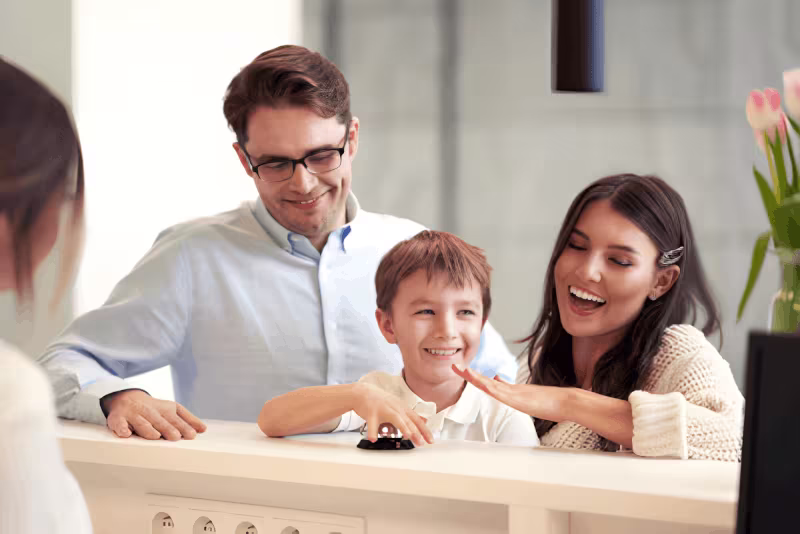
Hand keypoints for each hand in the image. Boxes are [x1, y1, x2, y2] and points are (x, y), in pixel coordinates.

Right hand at [103, 390, 206, 440]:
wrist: (127, 397)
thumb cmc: (154, 409)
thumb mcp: (172, 410)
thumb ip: (187, 419)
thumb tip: (203, 429)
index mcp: (165, 409)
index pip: (175, 418)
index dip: (183, 426)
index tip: (191, 435)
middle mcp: (150, 411)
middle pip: (160, 421)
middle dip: (168, 428)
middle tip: (175, 436)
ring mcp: (134, 414)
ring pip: (141, 423)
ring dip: (148, 429)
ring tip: (155, 436)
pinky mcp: (118, 418)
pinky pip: (119, 424)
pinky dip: (122, 428)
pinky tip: (126, 433)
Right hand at [352, 382, 433, 446]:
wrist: (363, 392)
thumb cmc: (381, 402)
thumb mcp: (397, 406)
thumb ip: (409, 415)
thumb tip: (423, 421)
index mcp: (402, 408)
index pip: (417, 420)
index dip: (425, 430)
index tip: (431, 440)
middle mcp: (395, 408)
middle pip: (409, 420)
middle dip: (416, 432)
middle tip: (422, 443)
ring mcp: (384, 409)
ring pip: (395, 418)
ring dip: (403, 427)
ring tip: (408, 436)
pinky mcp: (371, 413)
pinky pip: (372, 424)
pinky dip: (373, 432)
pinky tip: (373, 439)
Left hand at [451, 364, 567, 421]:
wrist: (566, 402)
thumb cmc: (549, 401)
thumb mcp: (526, 396)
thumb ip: (512, 390)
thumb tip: (498, 381)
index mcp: (510, 390)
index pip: (487, 383)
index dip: (474, 376)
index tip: (462, 370)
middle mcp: (510, 390)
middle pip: (485, 381)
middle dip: (469, 375)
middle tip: (454, 366)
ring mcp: (515, 394)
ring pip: (491, 385)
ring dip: (476, 378)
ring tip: (463, 371)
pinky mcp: (520, 400)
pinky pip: (503, 394)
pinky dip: (491, 388)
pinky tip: (482, 384)